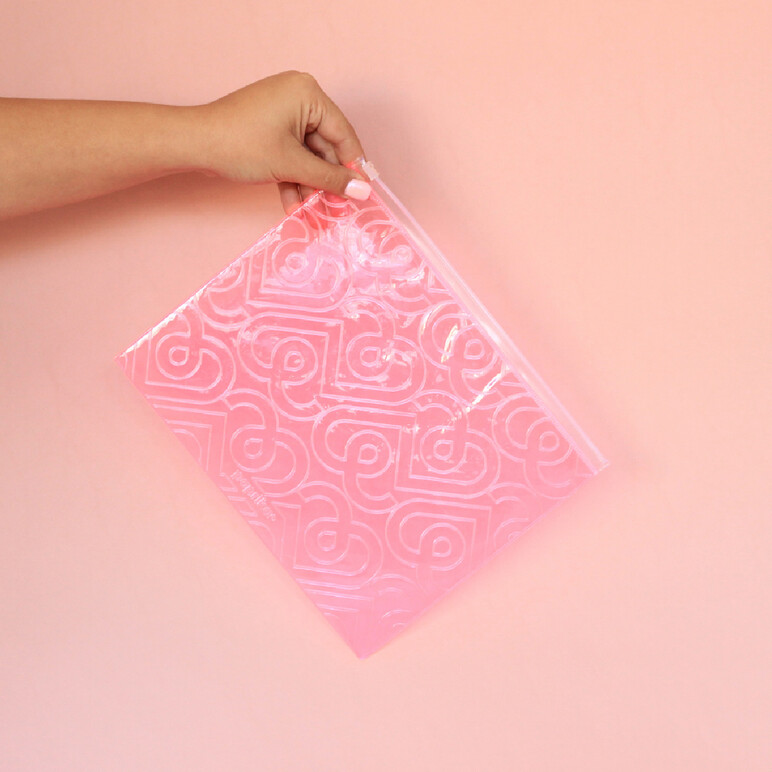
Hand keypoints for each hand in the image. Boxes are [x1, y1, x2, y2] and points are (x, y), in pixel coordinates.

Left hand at [195, 71, 370, 213]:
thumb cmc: (241, 145)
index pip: (343, 134)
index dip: (353, 167)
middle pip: (325, 147)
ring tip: (313, 211)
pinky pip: (291, 155)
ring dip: (309, 185)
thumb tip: (363, 191)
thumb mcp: (291, 164)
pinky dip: (292, 178)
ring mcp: (282, 113)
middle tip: (336, 208)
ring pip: (307, 155)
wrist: (193, 145)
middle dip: (326, 180)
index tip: (362, 193)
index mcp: (308, 94)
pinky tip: (293, 204)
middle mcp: (298, 98)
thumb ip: (330, 179)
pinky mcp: (270, 129)